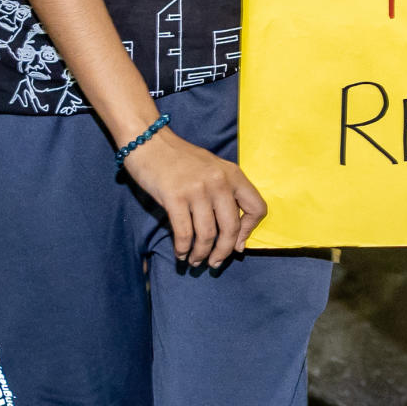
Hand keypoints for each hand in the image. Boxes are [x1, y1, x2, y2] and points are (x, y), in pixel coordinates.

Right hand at [124, 128, 266, 265]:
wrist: (149, 142)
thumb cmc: (180, 159)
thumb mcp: (212, 169)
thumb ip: (225, 194)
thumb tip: (235, 235)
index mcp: (233, 174)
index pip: (257, 208)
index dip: (250, 231)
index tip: (237, 245)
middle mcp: (219, 182)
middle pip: (231, 228)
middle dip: (223, 252)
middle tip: (215, 264)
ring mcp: (197, 189)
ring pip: (208, 234)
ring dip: (201, 254)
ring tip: (195, 261)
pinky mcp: (174, 197)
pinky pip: (184, 232)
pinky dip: (183, 248)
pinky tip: (181, 253)